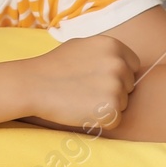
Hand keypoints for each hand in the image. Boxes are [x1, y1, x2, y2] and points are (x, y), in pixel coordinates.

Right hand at [21, 35, 138, 133]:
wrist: (33, 84)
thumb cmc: (54, 66)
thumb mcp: (81, 46)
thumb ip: (105, 52)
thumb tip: (123, 62)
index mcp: (112, 46)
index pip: (133, 65)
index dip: (118, 74)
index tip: (98, 78)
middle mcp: (118, 64)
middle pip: (129, 86)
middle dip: (112, 90)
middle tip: (85, 89)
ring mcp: (115, 87)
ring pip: (123, 103)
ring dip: (107, 105)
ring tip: (81, 98)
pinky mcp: (111, 109)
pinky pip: (115, 119)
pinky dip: (101, 120)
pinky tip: (81, 110)